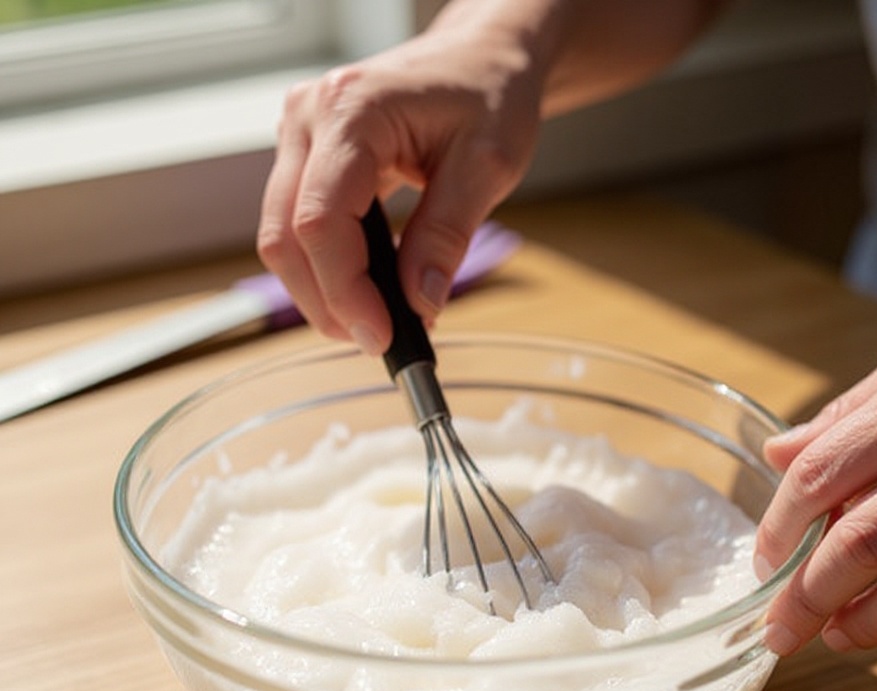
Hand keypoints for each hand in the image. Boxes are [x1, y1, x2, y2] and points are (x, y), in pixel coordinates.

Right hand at [257, 22, 543, 352]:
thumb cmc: (488, 93)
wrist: (480, 58)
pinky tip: (367, 292)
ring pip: (282, 239)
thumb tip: (419, 303)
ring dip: (322, 293)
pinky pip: (298, 228)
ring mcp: (300, 138)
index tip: (383, 336)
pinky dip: (327, 270)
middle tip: (379, 341)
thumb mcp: (487, 165)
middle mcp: (308, 119)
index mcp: (351, 110)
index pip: (320, 220)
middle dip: (327, 303)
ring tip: (376, 322)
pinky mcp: (306, 159)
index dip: (345, 291)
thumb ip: (447, 235)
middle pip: (285, 237)